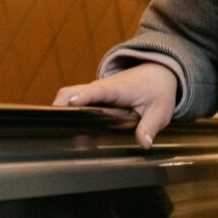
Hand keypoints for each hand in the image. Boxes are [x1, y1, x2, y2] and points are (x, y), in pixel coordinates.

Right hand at [55, 64, 179, 148]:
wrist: (157, 74)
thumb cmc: (158, 91)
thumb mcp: (159, 111)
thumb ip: (150, 127)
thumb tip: (143, 144)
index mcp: (117, 89)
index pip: (95, 91)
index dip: (83, 97)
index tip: (73, 104)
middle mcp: (100, 87)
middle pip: (70, 92)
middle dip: (59, 108)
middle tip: (57, 131)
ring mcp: (94, 91)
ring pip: (68, 96)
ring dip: (61, 112)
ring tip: (62, 136)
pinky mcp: (93, 96)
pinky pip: (74, 101)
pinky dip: (68, 113)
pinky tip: (71, 132)